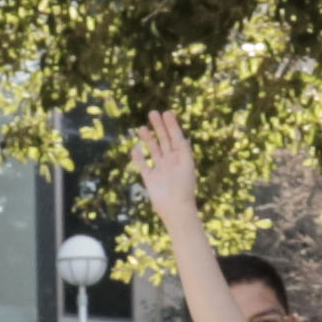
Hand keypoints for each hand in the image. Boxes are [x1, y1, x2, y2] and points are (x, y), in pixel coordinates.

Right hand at [131, 109, 199, 224]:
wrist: (176, 209)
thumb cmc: (184, 187)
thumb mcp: (186, 164)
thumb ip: (183, 149)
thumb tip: (182, 134)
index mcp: (182, 157)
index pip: (176, 137)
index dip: (171, 125)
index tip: (166, 112)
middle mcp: (171, 162)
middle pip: (164, 140)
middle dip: (159, 127)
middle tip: (153, 112)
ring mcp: (160, 169)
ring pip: (153, 150)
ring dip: (148, 139)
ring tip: (142, 127)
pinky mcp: (150, 179)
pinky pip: (143, 165)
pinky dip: (138, 157)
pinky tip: (134, 148)